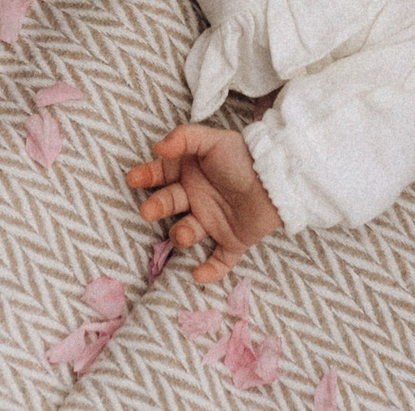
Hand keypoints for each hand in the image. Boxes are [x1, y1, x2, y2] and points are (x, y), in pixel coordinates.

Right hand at [126, 123, 283, 285]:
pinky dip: (211, 271)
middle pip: (168, 204)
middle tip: (149, 211)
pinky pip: (219, 260)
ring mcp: (213, 220)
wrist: (280, 179)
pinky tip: (199, 275)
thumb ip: (185, 138)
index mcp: (190, 172)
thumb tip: (157, 147)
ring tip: (188, 232)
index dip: (146, 176)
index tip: (134, 178)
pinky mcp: (232, 240)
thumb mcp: (214, 141)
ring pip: (187, 233)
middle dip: (157, 208)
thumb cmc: (245, 157)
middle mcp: (197, 197)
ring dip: (183, 235)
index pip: (161, 175)